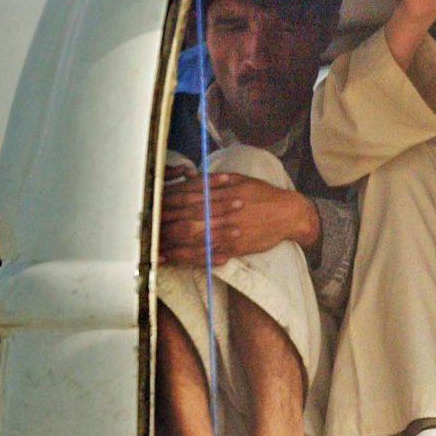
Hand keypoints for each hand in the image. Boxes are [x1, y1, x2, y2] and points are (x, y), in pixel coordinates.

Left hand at [160, 168, 318, 264]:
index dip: (164, 204)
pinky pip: (207, 252)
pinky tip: (175, 259)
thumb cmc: (262, 194)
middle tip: (145, 231)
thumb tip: (187, 177)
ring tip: (153, 248)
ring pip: (192, 237)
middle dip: (162, 225)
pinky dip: (189, 256)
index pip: (183, 197)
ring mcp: (226, 229)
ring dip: (170, 243)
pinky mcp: (234, 246)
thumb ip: (210, 180)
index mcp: (218, 192)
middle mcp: (220, 210)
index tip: (149, 208)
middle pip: (183, 218)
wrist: (289, 213)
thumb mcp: (237, 179)